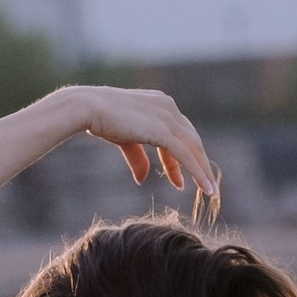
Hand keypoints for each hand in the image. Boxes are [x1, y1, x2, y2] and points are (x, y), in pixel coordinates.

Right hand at [66, 87, 219, 215]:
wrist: (87, 107)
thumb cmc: (101, 119)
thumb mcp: (124, 139)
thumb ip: (137, 157)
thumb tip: (143, 179)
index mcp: (161, 104)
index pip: (179, 132)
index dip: (182, 157)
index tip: (178, 180)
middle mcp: (168, 107)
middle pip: (192, 140)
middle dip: (199, 164)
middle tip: (204, 187)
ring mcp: (167, 117)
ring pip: (193, 148)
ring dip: (203, 172)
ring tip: (210, 192)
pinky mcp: (162, 131)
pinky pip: (186, 155)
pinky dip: (197, 173)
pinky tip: (204, 188)